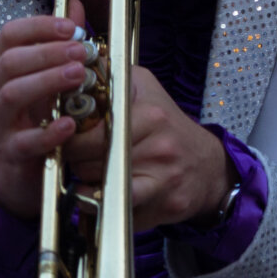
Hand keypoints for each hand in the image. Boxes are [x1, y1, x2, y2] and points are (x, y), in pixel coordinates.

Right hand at [0, 1, 88, 220]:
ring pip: (12, 95)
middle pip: (10, 62)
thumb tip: (75, 5)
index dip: (39, 27)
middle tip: (81, 50)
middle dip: (48, 52)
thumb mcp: (47, 77)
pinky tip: (70, 124)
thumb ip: (60, 42)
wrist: (21, 174)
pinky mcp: (9, 153)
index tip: (70, 26)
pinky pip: (25, 141)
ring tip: (78, 75)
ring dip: (48, 81)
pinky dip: (49, 132)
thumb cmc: (34, 119)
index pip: (9, 36)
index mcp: (0, 69)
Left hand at [65, 66, 234, 232]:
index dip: (71, 135)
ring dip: (87, 181)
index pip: (90, 130)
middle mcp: (159, 143)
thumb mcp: (144, 89)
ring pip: (100, 184)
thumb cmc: (167, 126)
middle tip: (79, 155)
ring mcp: (164, 176)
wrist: (208, 165)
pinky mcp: (166, 202)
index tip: (68, 135)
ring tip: (93, 171)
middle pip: (90, 160)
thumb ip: (111, 77)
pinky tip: (100, 194)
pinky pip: (118, 207)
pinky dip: (101, 204)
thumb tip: (73, 70)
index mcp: (150, 113)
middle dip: (76, 159)